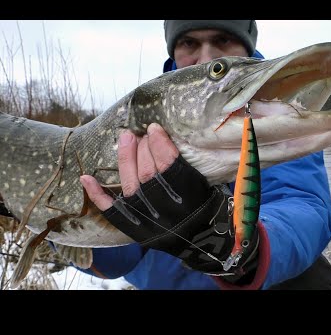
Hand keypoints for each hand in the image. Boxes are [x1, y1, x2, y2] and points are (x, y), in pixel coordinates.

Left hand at [80, 123, 257, 275]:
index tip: (154, 128)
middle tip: (141, 132)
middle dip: (143, 146)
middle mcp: (163, 206)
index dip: (159, 143)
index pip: (168, 163)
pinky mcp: (132, 227)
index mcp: (186, 195)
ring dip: (126, 157)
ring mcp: (145, 217)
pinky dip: (97, 194)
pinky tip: (86, 178)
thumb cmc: (205, 207)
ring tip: (125, 138)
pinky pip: (111, 210)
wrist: (201, 240)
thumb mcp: (204, 184)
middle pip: (147, 170)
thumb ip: (186, 165)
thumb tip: (164, 138)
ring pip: (131, 182)